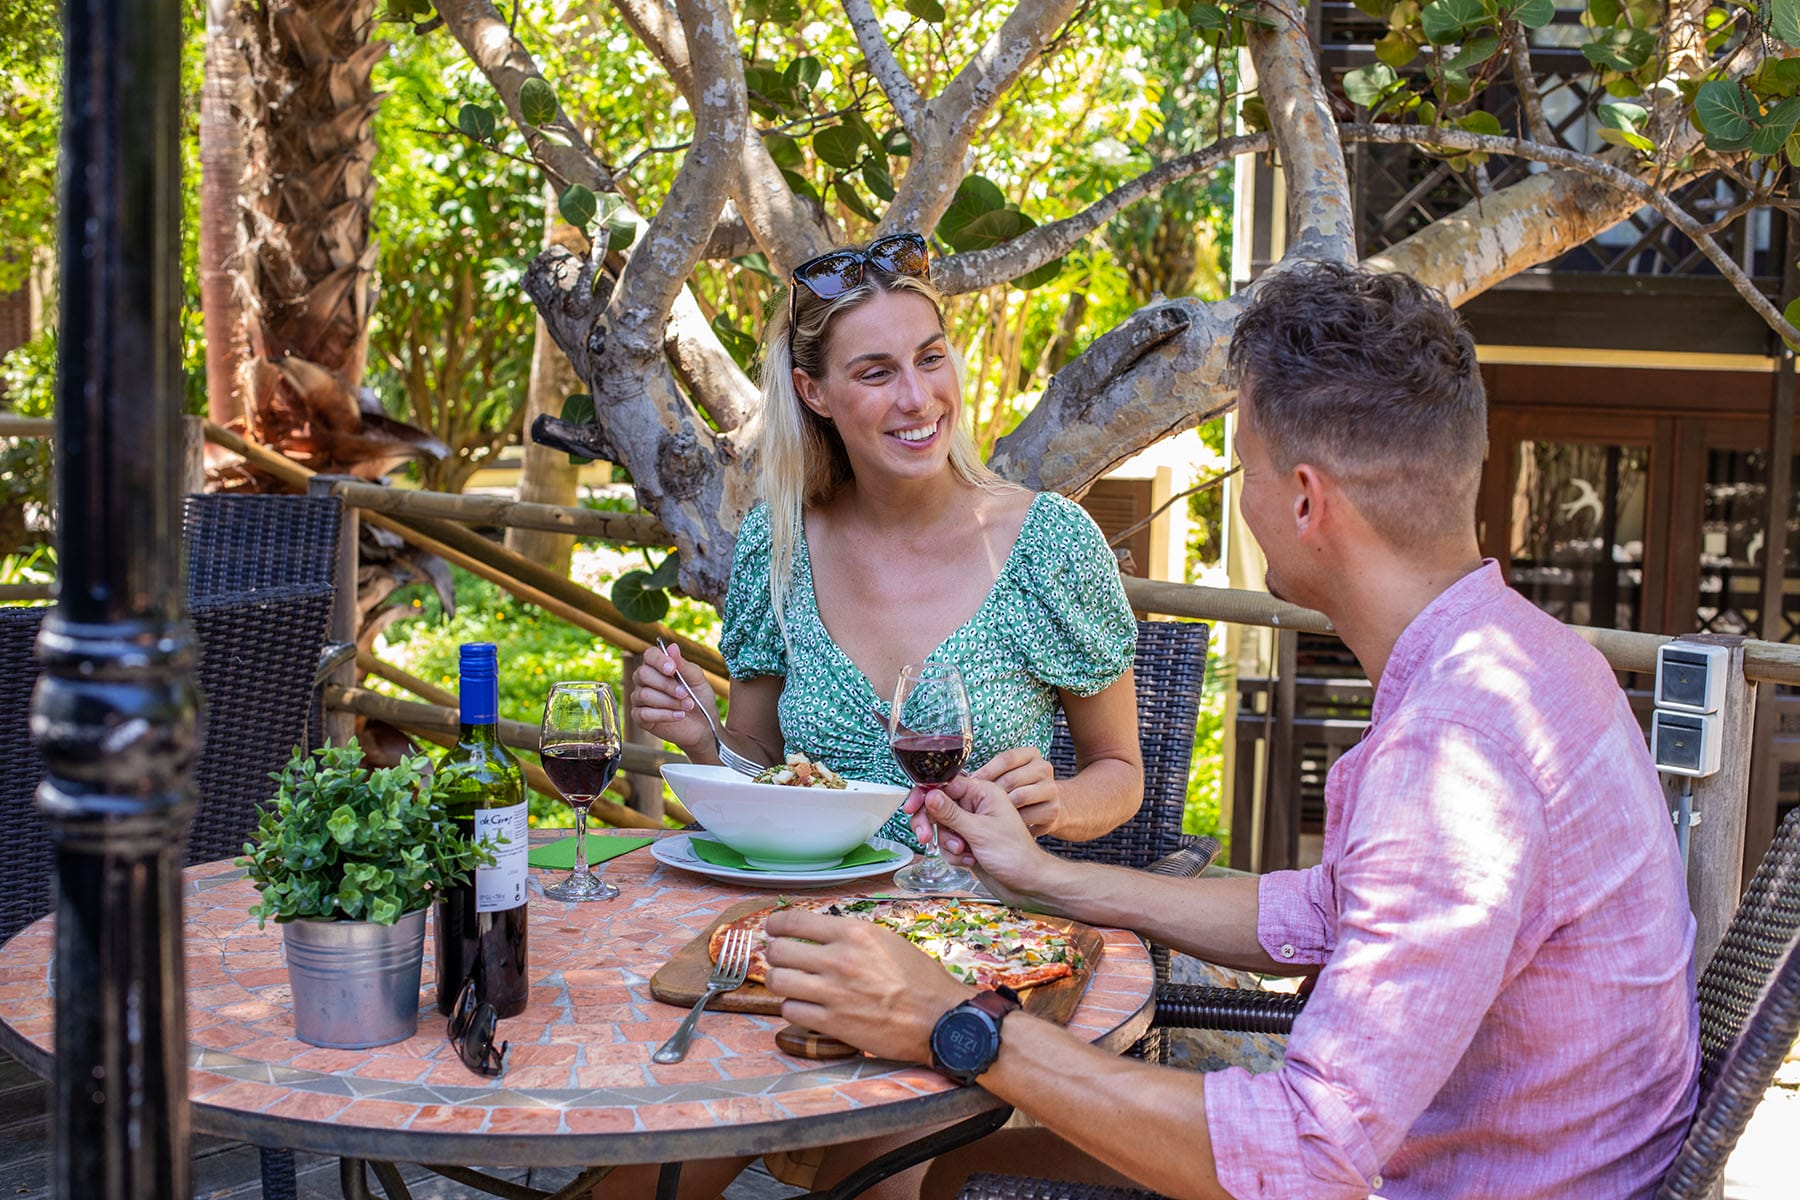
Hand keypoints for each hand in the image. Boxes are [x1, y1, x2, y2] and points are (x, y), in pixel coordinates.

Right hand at [627, 643, 716, 756]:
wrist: (703, 725)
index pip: (650, 655)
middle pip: (643, 674)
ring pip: (644, 694)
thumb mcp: (697, 680)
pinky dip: (664, 715)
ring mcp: (639, 699)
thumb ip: (684, 666)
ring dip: (669, 702)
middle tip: (685, 694)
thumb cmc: (699, 698)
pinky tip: (679, 716)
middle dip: (666, 685)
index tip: (672, 669)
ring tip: (687, 706)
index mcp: (658, 666)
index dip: (659, 661)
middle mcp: (644, 680)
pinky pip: (644, 713)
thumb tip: (672, 647)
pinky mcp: (639, 717)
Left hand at [763, 908, 971, 1061]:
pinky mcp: (832, 1023)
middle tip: (780, 959)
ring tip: (790, 984)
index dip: (776, 924)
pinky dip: (793, 1008)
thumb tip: (821, 937)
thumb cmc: (920, 980)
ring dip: (780, 982)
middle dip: (775, 955)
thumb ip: (852, 937)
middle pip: (778, 951)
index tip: (773, 929)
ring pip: (778, 981)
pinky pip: (791, 1011)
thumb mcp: (888, 942)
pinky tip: (804, 1006)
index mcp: (854, 934)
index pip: (794, 921)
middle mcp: (839, 960)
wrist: (940, 1019)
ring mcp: (833, 993)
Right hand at [907, 779, 1063, 908]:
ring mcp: (972, 824)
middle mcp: (976, 805)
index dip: (926, 795)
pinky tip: (970, 860)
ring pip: (941, 827)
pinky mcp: (969, 841)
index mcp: (983, 793)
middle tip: (924, 837)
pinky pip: (948, 843)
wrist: (1027, 884)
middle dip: (931, 824)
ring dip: (947, 843)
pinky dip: (954, 854)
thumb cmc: (1014, 855)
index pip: (945, 784)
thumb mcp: (979, 831)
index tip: (912, 808)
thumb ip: (950, 813)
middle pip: (938, 805)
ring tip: (963, 852)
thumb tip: (929, 795)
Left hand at [973, 747, 1059, 835]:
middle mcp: (1044, 768)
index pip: (1007, 758)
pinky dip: (1012, 822)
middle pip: (1011, 779)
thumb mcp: (1008, 775)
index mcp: (1031, 754)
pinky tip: (1005, 824)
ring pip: (1019, 797)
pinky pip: (1027, 816)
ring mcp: (1051, 789)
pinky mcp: (1052, 810)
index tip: (972, 782)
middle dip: (991, 792)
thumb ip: (991, 774)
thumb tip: (960, 779)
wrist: (1049, 809)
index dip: (987, 771)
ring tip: (989, 813)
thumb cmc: (1019, 790)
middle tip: (976, 802)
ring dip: (1001, 808)